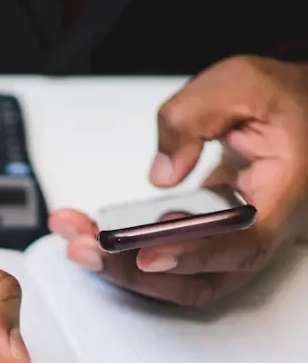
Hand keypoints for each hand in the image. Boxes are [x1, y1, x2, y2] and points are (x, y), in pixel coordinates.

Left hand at [50, 56, 307, 305]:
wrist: (305, 116)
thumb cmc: (284, 100)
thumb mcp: (242, 83)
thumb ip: (194, 116)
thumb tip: (161, 174)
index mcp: (286, 192)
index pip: (244, 242)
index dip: (195, 255)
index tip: (147, 255)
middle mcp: (266, 230)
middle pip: (203, 278)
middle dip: (136, 271)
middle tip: (84, 247)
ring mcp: (240, 243)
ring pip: (184, 279)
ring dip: (126, 268)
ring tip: (77, 239)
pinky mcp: (216, 241)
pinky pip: (175, 260)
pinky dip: (133, 253)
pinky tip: (95, 232)